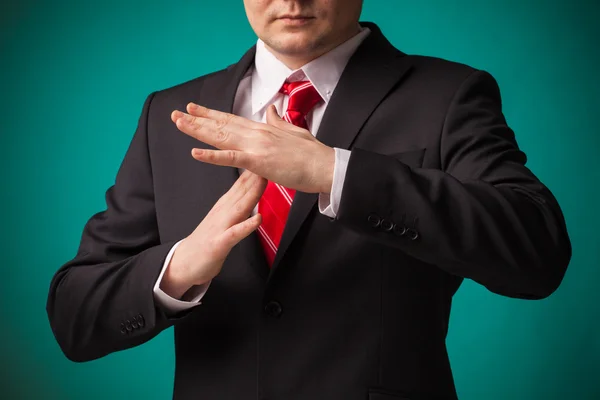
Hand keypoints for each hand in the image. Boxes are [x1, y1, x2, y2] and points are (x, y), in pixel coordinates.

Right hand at [159, 170, 266, 299]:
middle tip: (269, 157)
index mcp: (225, 206)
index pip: (241, 184)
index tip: (268, 154)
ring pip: (239, 207)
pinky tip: (257, 218)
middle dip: (256, 175)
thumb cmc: (208, 240)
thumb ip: (236, 203)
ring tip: (264, 180)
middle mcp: (223, 213)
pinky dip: (246, 226)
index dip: (254, 169)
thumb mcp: (224, 218)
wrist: (184, 263)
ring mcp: (220, 227)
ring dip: (252, 193)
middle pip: (242, 191)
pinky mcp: (219, 244)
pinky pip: (235, 233)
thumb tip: (251, 188)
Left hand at [171, 103, 334, 193]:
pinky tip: (195, 153)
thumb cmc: (313, 154)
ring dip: (198, 131)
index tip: (195, 109)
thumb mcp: (294, 132)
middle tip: (177, 114)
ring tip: (180, 123)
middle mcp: (257, 134)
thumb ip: (279, 121)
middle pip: (222, 125)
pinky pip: (231, 158)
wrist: (326, 166)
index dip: (212, 115)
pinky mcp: (260, 161)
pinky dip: (212, 156)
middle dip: (198, 120)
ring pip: (221, 137)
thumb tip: (272, 110)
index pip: (232, 120)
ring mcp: (257, 146)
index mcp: (264, 129)